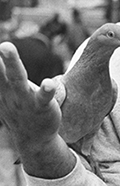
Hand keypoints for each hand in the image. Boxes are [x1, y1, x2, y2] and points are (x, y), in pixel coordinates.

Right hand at [0, 42, 73, 176]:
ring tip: (5, 46)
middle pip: (0, 69)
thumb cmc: (18, 108)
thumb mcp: (3, 92)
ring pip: (18, 79)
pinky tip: (49, 82)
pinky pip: (44, 97)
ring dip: (11, 62)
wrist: (34, 139)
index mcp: (1, 86)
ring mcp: (25, 99)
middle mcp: (10, 91)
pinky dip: (46, 90)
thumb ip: (0, 74)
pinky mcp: (42, 106)